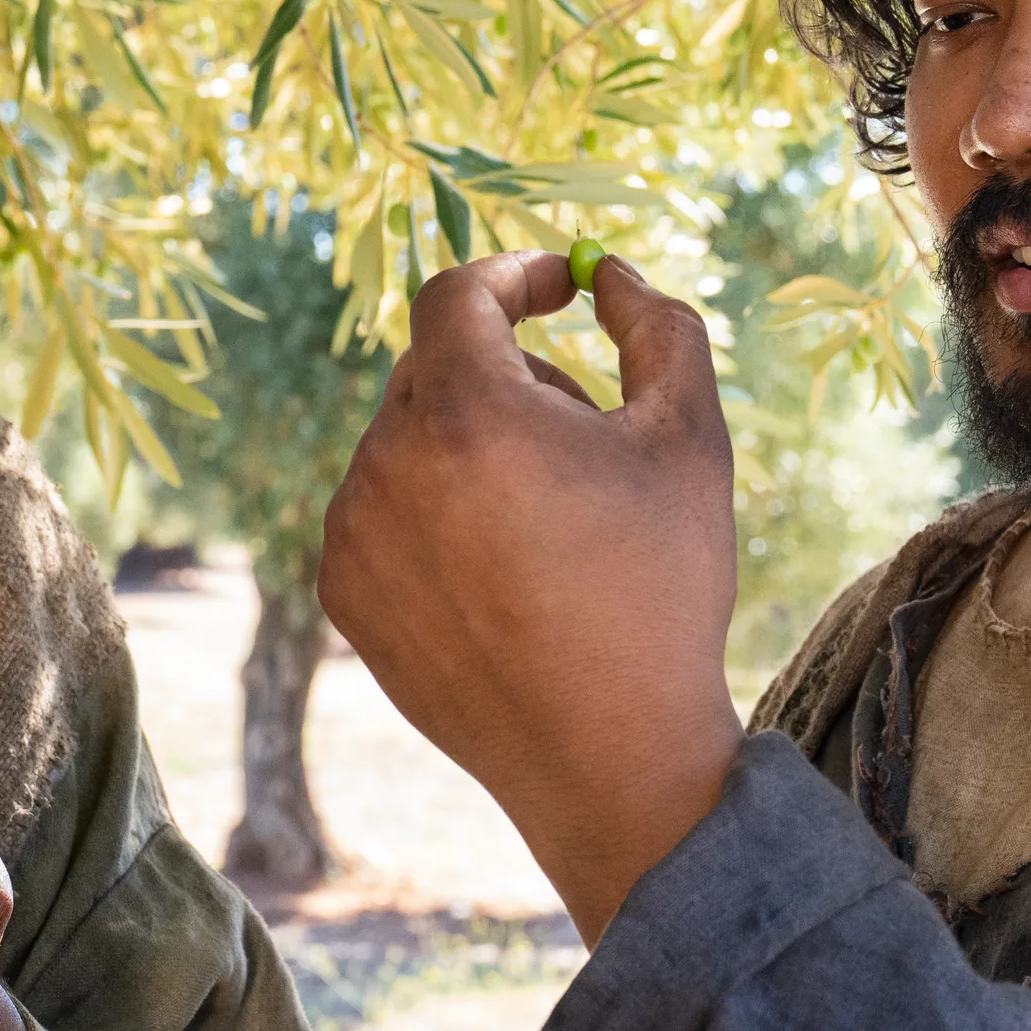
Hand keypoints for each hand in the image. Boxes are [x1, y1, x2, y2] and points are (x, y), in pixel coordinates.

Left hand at [318, 251, 744, 943]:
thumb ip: (657, 325)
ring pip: (409, 443)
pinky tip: (506, 578)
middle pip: (433, 367)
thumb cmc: (659, 590)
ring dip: (472, 449)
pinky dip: (436, 516)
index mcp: (463, 407)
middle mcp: (383, 460)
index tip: (561, 290)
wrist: (609, 755)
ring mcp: (351, 532)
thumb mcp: (688, 438)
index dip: (514, 277)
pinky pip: (385, 513)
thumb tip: (609, 275)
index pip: (458, 294)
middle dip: (508, 374)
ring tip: (551, 524)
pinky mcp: (342, 594)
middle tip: (584, 430)